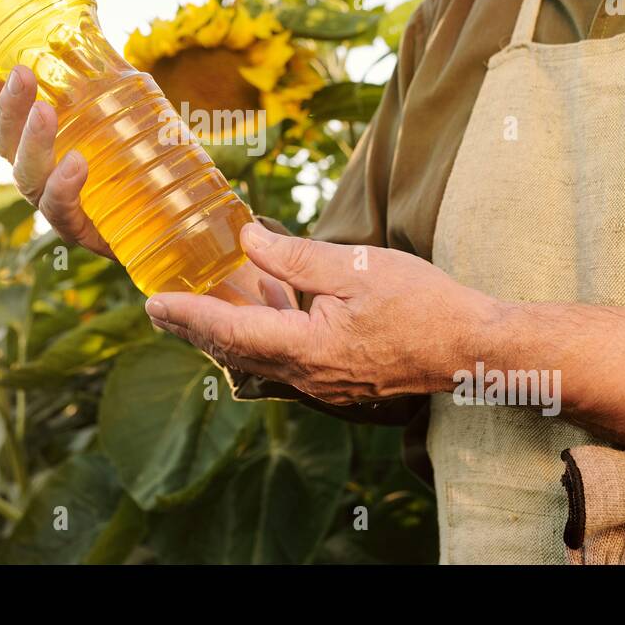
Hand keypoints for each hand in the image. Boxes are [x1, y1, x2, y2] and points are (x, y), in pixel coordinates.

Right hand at [0, 45, 113, 258]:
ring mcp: (53, 201)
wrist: (167, 219)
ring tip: (45, 113)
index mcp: (39, 142)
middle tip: (21, 74)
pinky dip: (63, 187)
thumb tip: (85, 29)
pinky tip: (75, 164)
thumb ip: (97, 79)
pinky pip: (60, 210)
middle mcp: (37, 171)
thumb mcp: (119, 112)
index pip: (2, 108)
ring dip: (33, 143)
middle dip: (9, 107)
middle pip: (8, 141)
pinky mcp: (77, 228)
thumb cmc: (133, 163)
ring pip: (28, 175)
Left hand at [144, 222, 496, 404]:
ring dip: (224, 335)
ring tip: (198, 309)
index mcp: (306, 348)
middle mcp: (306, 376)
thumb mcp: (356, 266)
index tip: (151, 304)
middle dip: (195, 329)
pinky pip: (283, 362)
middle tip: (161, 308)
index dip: (186, 316)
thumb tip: (246, 239)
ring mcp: (322, 385)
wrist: (473, 349)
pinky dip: (258, 339)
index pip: (228, 331)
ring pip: (257, 360)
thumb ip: (295, 256)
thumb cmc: (423, 303)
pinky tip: (260, 313)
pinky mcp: (338, 381)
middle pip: (234, 352)